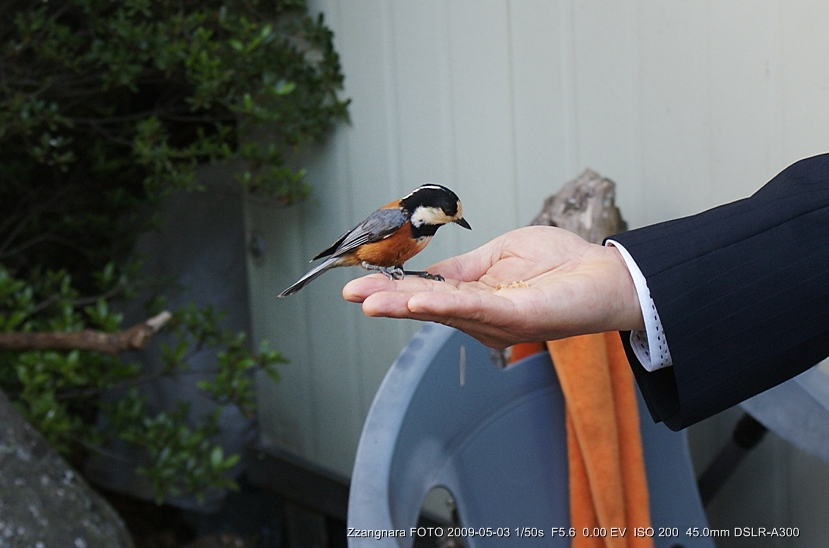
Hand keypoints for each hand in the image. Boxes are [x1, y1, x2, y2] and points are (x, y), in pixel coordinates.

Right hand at [342, 226, 644, 347]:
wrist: (606, 274)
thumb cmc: (560, 263)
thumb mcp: (500, 255)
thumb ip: (464, 269)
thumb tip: (428, 276)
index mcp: (475, 296)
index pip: (426, 292)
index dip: (392, 289)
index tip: (359, 284)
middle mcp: (480, 313)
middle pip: (426, 306)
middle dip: (386, 301)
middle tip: (350, 294)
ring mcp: (498, 318)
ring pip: (443, 310)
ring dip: (404, 305)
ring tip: (370, 301)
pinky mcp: (519, 316)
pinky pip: (476, 310)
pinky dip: (444, 305)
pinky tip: (417, 300)